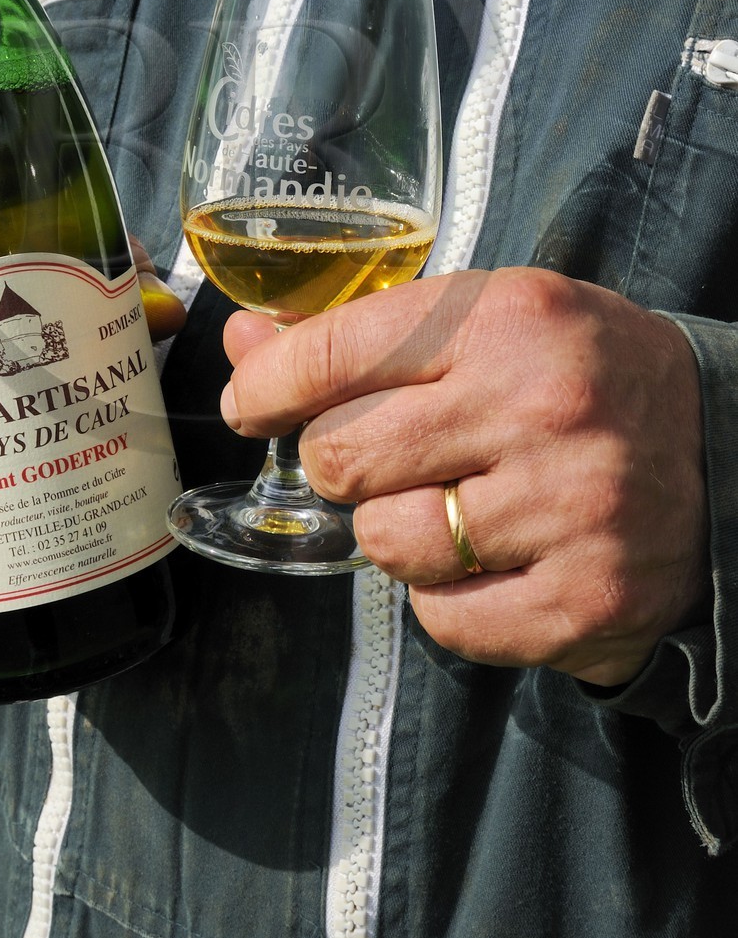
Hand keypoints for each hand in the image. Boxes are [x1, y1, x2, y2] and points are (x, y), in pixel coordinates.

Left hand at [221, 267, 708, 686]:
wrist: (720, 444)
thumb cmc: (580, 372)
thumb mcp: (489, 317)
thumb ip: (365, 331)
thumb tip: (247, 345)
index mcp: (506, 319)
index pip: (335, 350)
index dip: (270, 383)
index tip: (252, 403)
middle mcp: (537, 408)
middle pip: (342, 457)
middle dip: (340, 463)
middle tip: (385, 458)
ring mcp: (565, 511)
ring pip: (384, 544)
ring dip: (397, 532)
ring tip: (456, 506)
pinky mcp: (584, 602)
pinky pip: (442, 619)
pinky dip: (446, 598)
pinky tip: (492, 560)